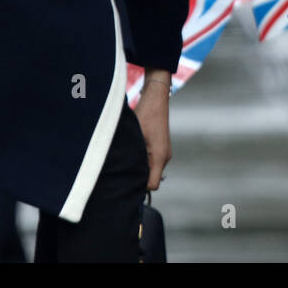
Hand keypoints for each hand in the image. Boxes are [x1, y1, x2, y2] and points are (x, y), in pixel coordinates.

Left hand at [133, 70, 172, 189]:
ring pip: (151, 170)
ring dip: (140, 168)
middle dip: (138, 178)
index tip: (125, 181)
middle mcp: (165, 157)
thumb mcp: (135, 138)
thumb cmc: (144, 115)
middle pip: (152, 179)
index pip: (152, 185)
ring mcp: (165, 152)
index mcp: (160, 157)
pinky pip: (152, 162)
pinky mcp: (161, 148)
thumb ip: (132, 157)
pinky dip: (143, 161)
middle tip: (122, 171)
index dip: (139, 187)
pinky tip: (133, 151)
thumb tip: (123, 173)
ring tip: (126, 158)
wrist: (156, 99)